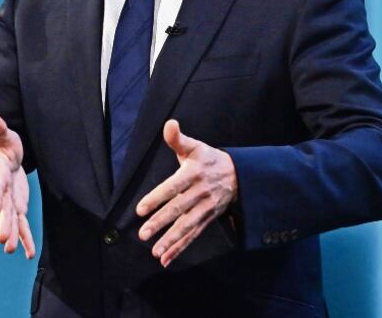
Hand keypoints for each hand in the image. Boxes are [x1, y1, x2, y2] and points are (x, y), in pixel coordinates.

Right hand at [0, 112, 35, 258]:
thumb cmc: (2, 148)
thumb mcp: (3, 137)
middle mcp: (2, 192)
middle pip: (3, 209)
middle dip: (3, 224)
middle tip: (3, 240)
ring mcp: (9, 202)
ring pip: (11, 220)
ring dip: (12, 235)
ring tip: (12, 250)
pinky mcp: (17, 208)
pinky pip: (22, 226)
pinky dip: (25, 238)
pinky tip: (28, 253)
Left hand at [136, 120, 237, 267]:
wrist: (240, 174)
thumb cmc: (209, 159)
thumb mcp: (195, 146)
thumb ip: (178, 139)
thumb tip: (168, 124)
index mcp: (194, 173)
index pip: (173, 187)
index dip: (157, 197)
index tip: (141, 209)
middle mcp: (200, 192)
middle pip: (179, 209)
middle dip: (161, 223)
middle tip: (143, 234)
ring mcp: (206, 208)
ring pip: (187, 226)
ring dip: (172, 240)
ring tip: (155, 252)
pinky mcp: (208, 219)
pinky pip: (194, 235)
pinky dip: (180, 248)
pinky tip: (166, 258)